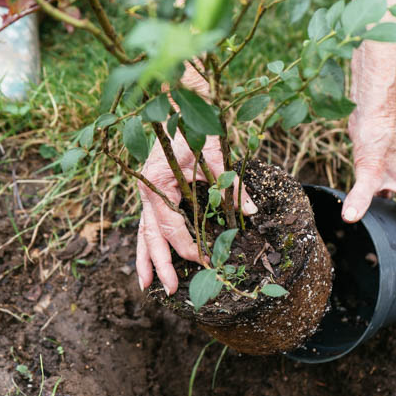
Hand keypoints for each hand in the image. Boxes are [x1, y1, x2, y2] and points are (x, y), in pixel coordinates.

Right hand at [136, 129, 256, 294]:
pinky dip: (145, 243)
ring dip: (145, 260)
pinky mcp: (150, 192)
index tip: (208, 262)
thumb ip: (231, 185)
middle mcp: (147, 190)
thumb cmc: (195, 126)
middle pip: (152, 236)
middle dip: (160, 265)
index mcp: (159, 182)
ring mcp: (145, 192)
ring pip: (143, 233)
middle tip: (171, 291)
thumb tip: (253, 213)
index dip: (190, 248)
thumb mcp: (214, 154)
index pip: (173, 226)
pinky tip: (145, 261)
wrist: (177, 104)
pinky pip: (145, 222)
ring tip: (146, 287)